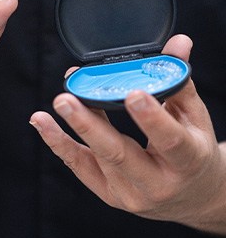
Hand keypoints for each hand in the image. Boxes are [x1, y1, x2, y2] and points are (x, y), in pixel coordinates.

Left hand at [30, 34, 225, 232]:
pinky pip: (79, 166)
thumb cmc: (193, 153)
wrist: (193, 195)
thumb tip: (178, 42)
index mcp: (187, 161)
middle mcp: (156, 184)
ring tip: (53, 107)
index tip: (133, 94)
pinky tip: (42, 123)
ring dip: (67, 132)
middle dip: (89, 126)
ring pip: (94, 160)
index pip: (170, 141)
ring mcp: (128, 193)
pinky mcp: (107, 192)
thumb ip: (179, 80)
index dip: (151, 119)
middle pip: (119, 154)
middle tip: (66, 100)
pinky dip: (59, 143)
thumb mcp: (194, 117)